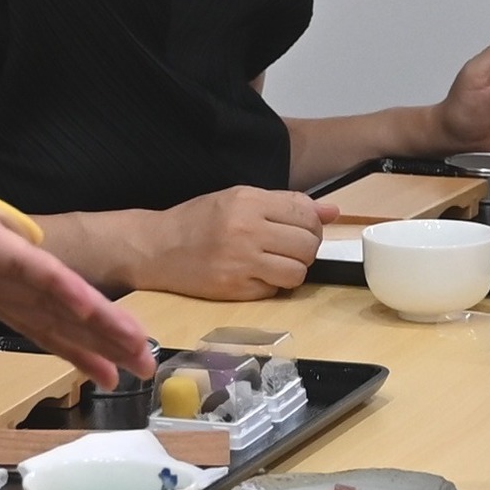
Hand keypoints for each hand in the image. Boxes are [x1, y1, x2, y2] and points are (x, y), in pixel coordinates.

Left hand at [0, 153, 156, 381]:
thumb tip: (13, 240)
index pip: (39, 319)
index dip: (77, 346)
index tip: (109, 371)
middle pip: (53, 321)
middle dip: (99, 349)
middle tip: (139, 377)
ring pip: (51, 303)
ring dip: (95, 330)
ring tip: (132, 356)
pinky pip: (30, 272)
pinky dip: (64, 292)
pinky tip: (94, 306)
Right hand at [137, 186, 326, 299]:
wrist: (156, 248)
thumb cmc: (198, 220)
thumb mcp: (239, 198)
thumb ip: (287, 203)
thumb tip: (333, 211)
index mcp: (249, 201)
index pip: (306, 214)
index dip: (312, 225)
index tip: (302, 229)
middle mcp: (247, 230)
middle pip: (308, 244)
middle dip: (306, 249)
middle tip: (289, 248)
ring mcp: (241, 262)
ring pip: (298, 272)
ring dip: (293, 270)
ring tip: (275, 263)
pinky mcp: (235, 289)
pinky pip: (275, 290)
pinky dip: (272, 285)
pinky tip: (255, 275)